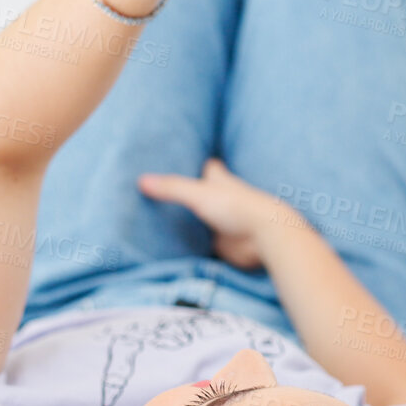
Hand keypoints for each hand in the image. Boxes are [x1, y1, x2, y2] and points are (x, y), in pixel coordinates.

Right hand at [138, 158, 303, 269]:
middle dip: (188, 194)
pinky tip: (173, 245)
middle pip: (202, 195)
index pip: (209, 168)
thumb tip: (141, 180)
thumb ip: (172, 188)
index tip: (181, 160)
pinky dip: (191, 243)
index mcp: (220, 181)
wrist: (265, 237)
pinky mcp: (221, 244)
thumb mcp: (200, 194)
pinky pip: (201, 243)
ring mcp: (222, 222)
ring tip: (161, 218)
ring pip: (201, 219)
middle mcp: (222, 200)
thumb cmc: (237, 207)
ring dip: (189, 220)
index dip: (198, 164)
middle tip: (163, 192)